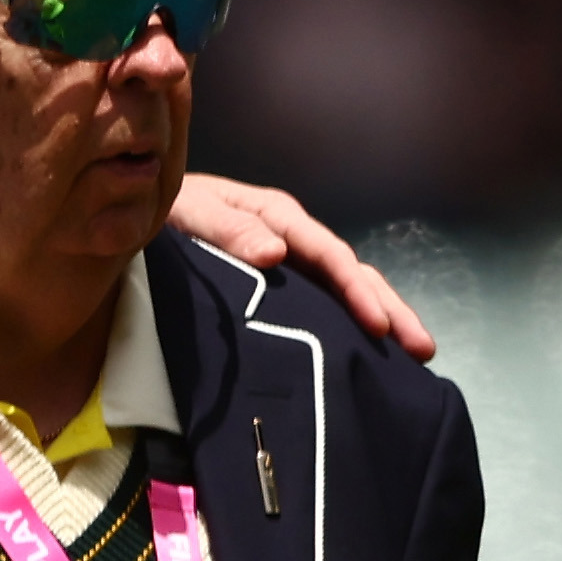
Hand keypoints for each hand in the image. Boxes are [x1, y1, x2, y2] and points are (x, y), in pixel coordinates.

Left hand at [171, 174, 432, 357]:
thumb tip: (275, 254)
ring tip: (413, 355)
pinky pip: (320, 300)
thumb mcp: (189, 209)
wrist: (138, 207)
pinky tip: (365, 350)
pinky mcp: (278, 281)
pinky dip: (347, 322)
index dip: (355, 291)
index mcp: (277, 217)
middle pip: (352, 273)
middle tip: (423, 349)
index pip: (329, 255)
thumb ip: (227, 228)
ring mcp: (289, 260)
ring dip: (380, 318)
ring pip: (344, 289)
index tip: (378, 327)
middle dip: (389, 309)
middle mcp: (292, 237)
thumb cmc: (166, 205)